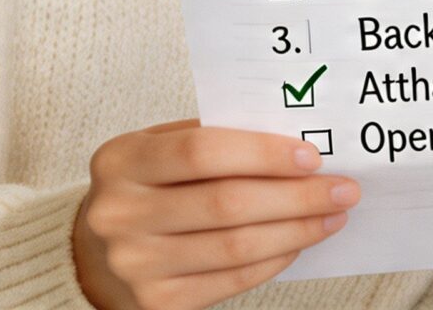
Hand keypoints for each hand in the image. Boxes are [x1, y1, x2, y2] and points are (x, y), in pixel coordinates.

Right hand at [72, 118, 356, 309]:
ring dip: (296, 230)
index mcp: (120, 160)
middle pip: (226, 203)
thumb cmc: (142, 189)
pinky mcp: (157, 302)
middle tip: (342, 189)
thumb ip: (209, 139)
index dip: (263, 153)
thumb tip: (292, 143)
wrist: (91, 253)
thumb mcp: (155, 150)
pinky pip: (231, 280)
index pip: (201, 151)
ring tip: (331, 216)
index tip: (311, 156)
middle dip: (296, 196)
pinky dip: (273, 261)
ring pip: (235, 246)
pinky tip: (297, 243)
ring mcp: (136, 263)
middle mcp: (120, 214)